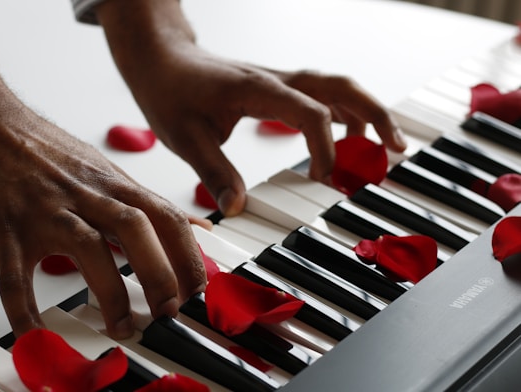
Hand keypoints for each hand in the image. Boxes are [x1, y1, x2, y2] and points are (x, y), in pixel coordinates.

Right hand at [0, 34, 205, 338]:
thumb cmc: (48, 152)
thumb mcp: (107, 172)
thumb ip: (149, 204)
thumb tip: (195, 227)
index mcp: (113, 184)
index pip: (167, 217)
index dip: (189, 255)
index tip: (199, 291)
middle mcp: (86, 195)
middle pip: (137, 229)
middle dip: (160, 274)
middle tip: (170, 313)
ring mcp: (46, 211)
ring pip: (87, 248)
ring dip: (109, 292)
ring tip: (121, 327)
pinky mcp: (6, 229)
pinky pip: (15, 274)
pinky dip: (26, 308)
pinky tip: (37, 333)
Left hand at [97, 0, 407, 215]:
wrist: (162, 60)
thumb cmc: (170, 91)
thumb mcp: (185, 137)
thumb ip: (214, 172)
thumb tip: (237, 209)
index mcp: (256, 89)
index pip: (309, 113)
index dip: (325, 148)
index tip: (324, 180)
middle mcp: (275, 80)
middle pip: (340, 87)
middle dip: (374, 115)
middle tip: (396, 148)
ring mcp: (278, 81)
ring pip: (336, 88)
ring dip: (365, 112)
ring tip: (382, 148)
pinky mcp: (275, 88)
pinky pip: (320, 95)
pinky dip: (342, 112)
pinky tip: (348, 133)